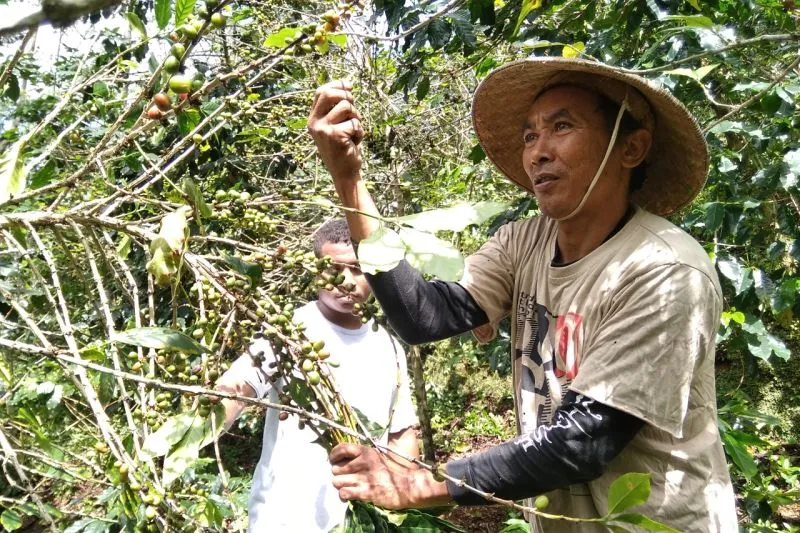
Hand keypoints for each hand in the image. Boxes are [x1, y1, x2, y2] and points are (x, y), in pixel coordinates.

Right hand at [307, 80, 364, 182]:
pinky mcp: (335, 135)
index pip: (321, 92)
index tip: (349, 85)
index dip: (336, 85)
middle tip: (354, 111)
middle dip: (347, 97)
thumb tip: (347, 84)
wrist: (344, 174)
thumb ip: (336, 109)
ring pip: (346, 107)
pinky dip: (360, 132)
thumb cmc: (343, 148)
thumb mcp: (335, 127)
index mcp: (312, 119)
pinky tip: (355, 142)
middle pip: (331, 94)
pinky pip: (355, 123)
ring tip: (354, 132)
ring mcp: (323, 129)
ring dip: (356, 118)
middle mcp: (314, 123)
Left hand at [329, 444, 450, 509]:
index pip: (341, 449)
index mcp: (366, 452)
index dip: (333, 455)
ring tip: (348, 486)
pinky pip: (344, 493)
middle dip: (338, 474)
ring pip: (337, 481)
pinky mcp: (366, 492)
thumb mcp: (378, 457)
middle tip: (345, 477)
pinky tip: (349, 495)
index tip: (333, 460)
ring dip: (341, 485)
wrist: (408, 485)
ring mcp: (364, 478)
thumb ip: (362, 456)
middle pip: (336, 468)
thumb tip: (344, 459)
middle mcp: (363, 463)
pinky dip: (344, 495)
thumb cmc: (393, 471)